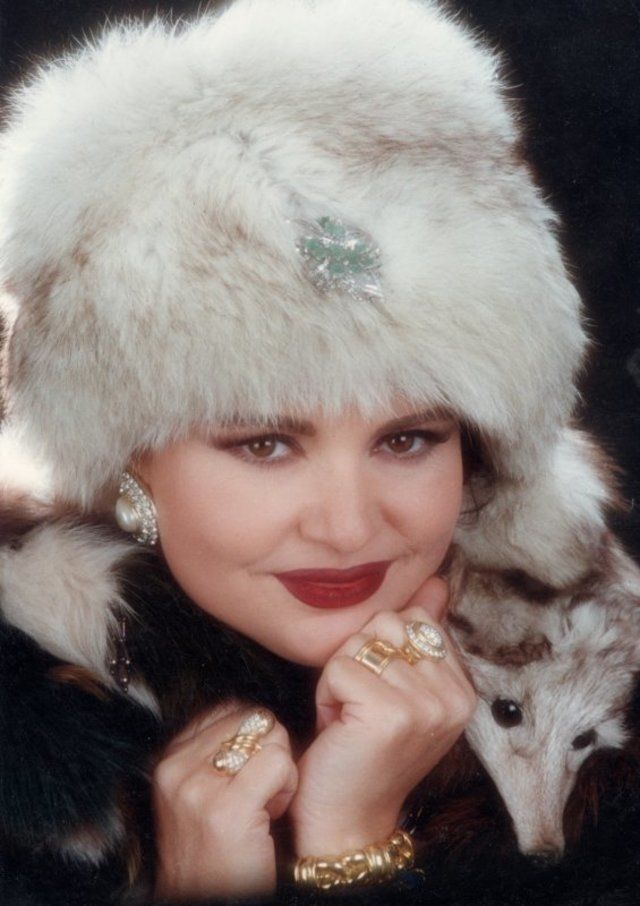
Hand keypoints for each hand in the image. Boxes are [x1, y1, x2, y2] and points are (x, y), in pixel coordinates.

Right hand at [151, 700, 297, 899]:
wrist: (211, 903)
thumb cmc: (217, 851)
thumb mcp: (198, 794)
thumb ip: (214, 750)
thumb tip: (255, 715)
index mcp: (169, 760)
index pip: (229, 709)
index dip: (253, 738)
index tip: (245, 776)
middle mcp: (177, 769)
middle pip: (254, 718)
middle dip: (268, 751)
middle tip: (258, 794)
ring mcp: (198, 789)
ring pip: (270, 735)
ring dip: (280, 770)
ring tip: (263, 805)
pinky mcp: (227, 809)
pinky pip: (280, 762)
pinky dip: (288, 786)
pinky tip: (272, 814)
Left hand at [288, 577, 476, 855]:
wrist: (348, 820)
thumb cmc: (366, 750)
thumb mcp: (402, 689)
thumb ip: (420, 635)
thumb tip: (437, 581)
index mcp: (461, 688)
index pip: (415, 619)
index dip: (382, 649)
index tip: (379, 694)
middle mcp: (452, 695)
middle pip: (386, 624)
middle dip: (360, 658)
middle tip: (360, 705)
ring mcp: (425, 704)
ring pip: (360, 644)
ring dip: (340, 677)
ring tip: (349, 716)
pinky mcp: (390, 713)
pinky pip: (339, 667)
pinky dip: (326, 694)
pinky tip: (337, 726)